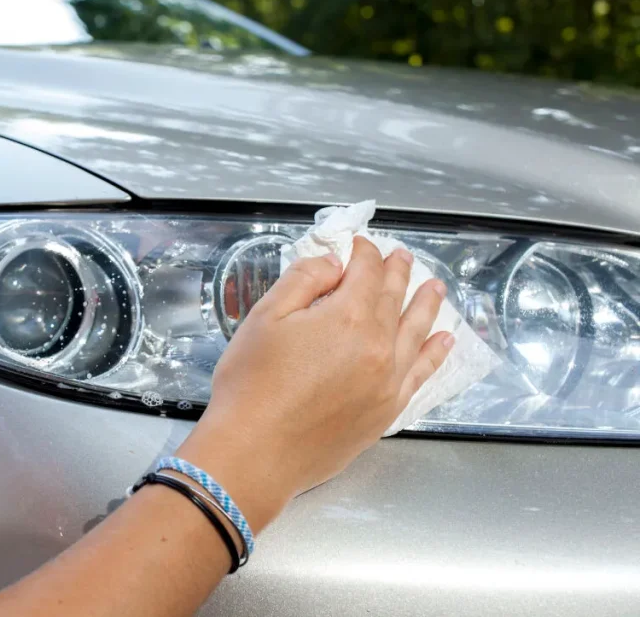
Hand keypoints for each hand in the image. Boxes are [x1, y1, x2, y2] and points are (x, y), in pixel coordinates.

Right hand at [177, 238, 451, 531]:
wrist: (256, 453)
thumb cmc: (251, 385)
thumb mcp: (265, 318)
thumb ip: (302, 280)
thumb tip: (333, 264)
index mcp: (348, 317)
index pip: (366, 271)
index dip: (363, 252)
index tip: (358, 244)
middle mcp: (379, 346)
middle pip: (394, 297)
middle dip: (396, 271)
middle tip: (400, 256)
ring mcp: (388, 381)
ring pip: (416, 331)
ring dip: (426, 304)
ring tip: (436, 286)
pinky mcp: (387, 410)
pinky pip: (421, 373)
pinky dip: (434, 353)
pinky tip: (443, 342)